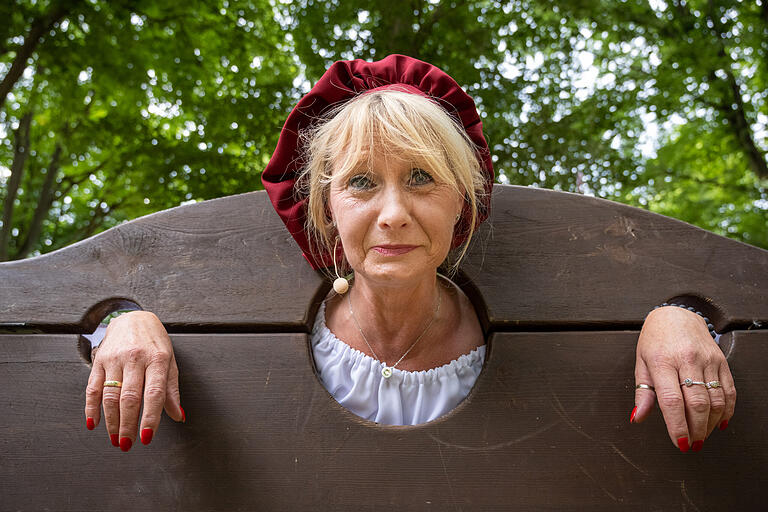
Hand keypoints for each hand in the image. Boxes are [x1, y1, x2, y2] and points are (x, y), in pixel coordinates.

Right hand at [84, 311, 183, 450]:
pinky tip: (93, 423)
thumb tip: (179, 416)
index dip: (150, 418)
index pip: (154, 393)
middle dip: (128, 425)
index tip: (146, 438)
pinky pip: (92, 387)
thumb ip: (172, 391)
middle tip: (127, 444)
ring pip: (110, 395)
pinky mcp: (99, 360)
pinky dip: (91, 408)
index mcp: (157, 359)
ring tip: (115, 439)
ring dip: (111, 421)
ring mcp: (115, 359)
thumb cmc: (155, 344)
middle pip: (129, 397)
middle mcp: (135, 358)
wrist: (134, 318)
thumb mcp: (170, 362)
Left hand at [632, 306, 735, 451]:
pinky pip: (728, 391)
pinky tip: (719, 422)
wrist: (676, 315)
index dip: (677, 425)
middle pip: (696, 403)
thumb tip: (638, 417)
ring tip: (703, 435)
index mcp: (662, 361)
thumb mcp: (641, 363)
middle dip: (696, 430)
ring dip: (711, 424)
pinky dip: (727, 411)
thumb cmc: (655, 340)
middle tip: (692, 444)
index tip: (680, 443)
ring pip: (715, 400)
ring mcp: (707, 360)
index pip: (671, 400)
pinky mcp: (721, 361)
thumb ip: (643, 393)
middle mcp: (686, 360)